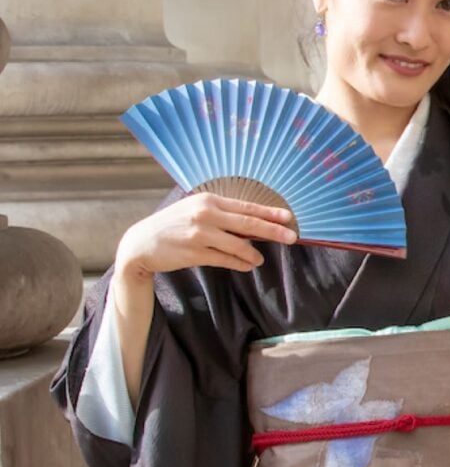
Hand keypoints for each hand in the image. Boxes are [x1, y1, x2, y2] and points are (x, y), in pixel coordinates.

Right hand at [113, 193, 295, 281]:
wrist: (141, 243)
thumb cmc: (173, 225)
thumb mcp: (195, 210)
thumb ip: (221, 214)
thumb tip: (253, 224)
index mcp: (209, 201)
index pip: (246, 207)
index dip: (270, 213)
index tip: (289, 217)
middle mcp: (206, 215)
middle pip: (248, 224)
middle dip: (273, 231)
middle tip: (292, 237)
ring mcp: (200, 234)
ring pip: (238, 245)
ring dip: (254, 253)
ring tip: (260, 259)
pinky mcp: (194, 253)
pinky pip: (225, 259)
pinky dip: (240, 263)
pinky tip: (248, 265)